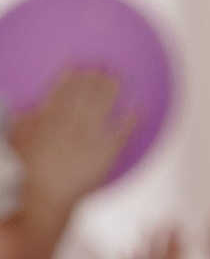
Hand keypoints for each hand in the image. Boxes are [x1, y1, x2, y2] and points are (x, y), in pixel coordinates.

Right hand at [8, 70, 134, 208]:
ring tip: (120, 75)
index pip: (62, 90)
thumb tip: (29, 109)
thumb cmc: (29, 172)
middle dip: (96, 76)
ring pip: (102, 105)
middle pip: (85, 93)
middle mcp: (70, 122)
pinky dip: (132, 118)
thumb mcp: (19, 140)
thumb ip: (26, 121)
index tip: (80, 64)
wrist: (44, 195)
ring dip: (112, 88)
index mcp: (48, 118)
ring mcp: (89, 136)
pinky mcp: (105, 152)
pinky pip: (122, 131)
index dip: (72, 75)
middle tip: (105, 63)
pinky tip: (139, 105)